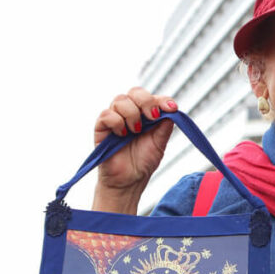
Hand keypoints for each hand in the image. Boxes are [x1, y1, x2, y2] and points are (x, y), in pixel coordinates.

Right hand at [93, 88, 178, 212]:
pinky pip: (106, 114)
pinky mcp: (102, 128)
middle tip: (153, 116)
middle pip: (135, 92)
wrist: (129, 181)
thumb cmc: (143, 162)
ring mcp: (116, 119)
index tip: (172, 108)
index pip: (153, 97)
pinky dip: (116, 122)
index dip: (162, 99)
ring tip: (136, 131)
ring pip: (120, 100)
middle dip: (146, 101)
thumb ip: (164, 127)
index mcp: (146, 114)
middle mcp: (131, 113)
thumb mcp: (159, 144)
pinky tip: (123, 134)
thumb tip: (171, 111)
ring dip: (132, 113)